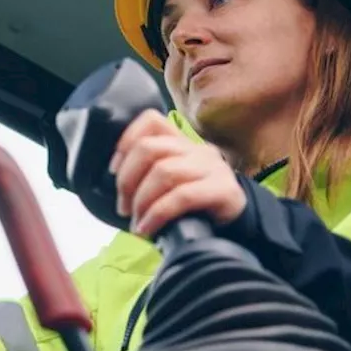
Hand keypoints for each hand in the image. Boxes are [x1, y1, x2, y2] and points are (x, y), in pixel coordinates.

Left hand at [109, 110, 246, 238]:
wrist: (236, 226)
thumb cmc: (196, 207)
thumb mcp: (171, 184)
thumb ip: (149, 175)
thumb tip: (117, 187)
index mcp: (182, 143)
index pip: (151, 121)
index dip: (126, 141)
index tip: (113, 170)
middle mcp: (197, 149)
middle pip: (149, 148)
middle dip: (127, 179)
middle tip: (124, 207)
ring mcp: (212, 168)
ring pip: (163, 172)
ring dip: (141, 200)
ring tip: (137, 221)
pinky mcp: (224, 190)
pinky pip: (182, 196)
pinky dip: (157, 214)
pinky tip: (148, 229)